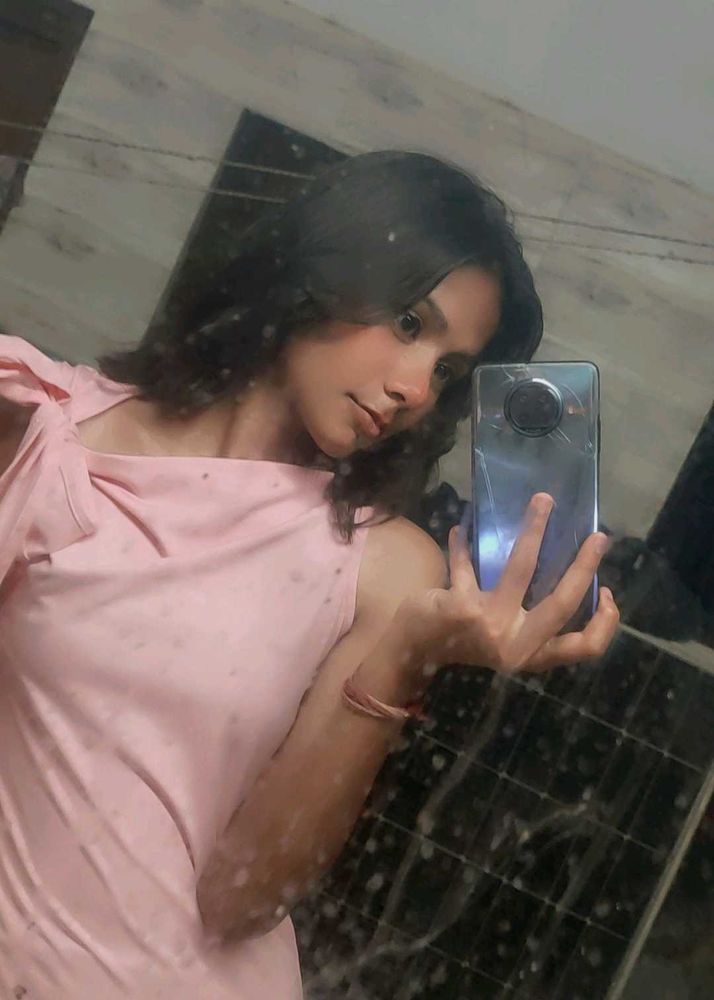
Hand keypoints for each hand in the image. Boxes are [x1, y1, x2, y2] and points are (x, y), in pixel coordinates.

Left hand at [397, 493, 619, 673]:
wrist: (414, 653)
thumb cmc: (464, 641)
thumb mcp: (506, 641)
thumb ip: (531, 621)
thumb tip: (566, 573)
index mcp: (531, 655)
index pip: (584, 647)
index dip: (606, 621)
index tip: (608, 591)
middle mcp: (515, 645)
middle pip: (563, 602)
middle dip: (585, 565)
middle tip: (599, 536)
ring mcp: (489, 626)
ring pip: (522, 568)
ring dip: (535, 528)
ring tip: (543, 500)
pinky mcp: (461, 606)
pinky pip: (467, 564)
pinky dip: (462, 544)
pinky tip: (460, 528)